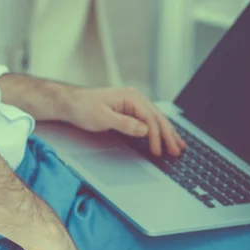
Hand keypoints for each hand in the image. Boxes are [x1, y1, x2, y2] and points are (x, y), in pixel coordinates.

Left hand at [63, 86, 186, 156]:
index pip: (150, 119)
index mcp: (131, 97)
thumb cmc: (83, 107)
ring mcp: (133, 104)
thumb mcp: (102, 117)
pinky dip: (157, 130)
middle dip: (169, 136)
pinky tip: (164, 137)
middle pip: (158, 118)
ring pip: (155, 119)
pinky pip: (147, 121)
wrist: (70, 102)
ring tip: (178, 146)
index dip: (157, 137)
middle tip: (177, 151)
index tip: (159, 152)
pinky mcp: (128, 110)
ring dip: (167, 133)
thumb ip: (124, 124)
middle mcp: (135, 98)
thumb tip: (145, 130)